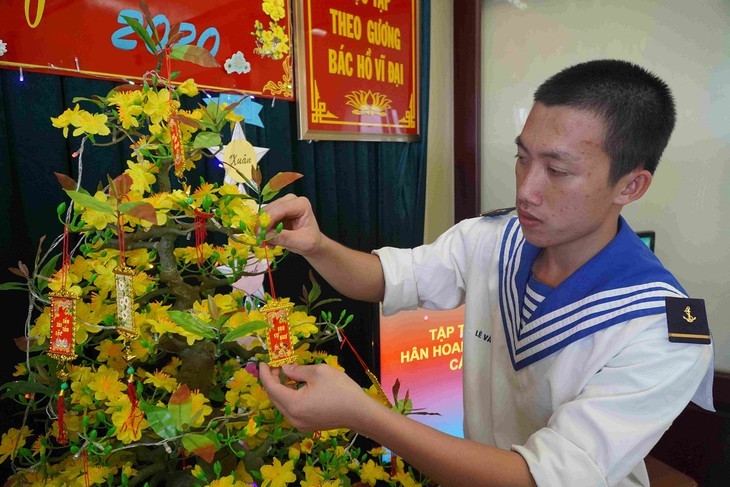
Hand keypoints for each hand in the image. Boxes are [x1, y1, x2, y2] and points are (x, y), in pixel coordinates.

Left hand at [259, 362, 373, 431]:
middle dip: (272, 380)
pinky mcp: (308, 425)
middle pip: (274, 397)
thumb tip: (285, 369)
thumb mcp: (318, 372)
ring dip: (282, 388)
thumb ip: (297, 370)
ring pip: (282, 404)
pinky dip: (290, 396)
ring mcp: (300, 424)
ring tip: (287, 372)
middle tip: (276, 364)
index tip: (263, 361)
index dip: (265, 373)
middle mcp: (292, 418)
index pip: (271, 388)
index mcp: (293, 404)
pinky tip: (297, 385)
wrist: (360, 413)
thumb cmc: (340, 390)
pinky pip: (292, 409)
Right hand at [264, 194, 322, 255]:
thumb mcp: (301, 241)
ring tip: (267, 243)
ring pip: (264, 214)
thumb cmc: (311, 240)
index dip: (268, 220)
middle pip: (270, 209)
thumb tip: (265, 235)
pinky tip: (269, 241)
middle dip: (263, 226)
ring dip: (262, 229)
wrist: (311, 242)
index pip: (280, 208)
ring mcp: (282, 204)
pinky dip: (263, 230)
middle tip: (261, 241)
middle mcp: (290, 200)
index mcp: (301, 204)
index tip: (261, 234)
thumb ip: (284, 237)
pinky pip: (263, 219)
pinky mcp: (275, 211)